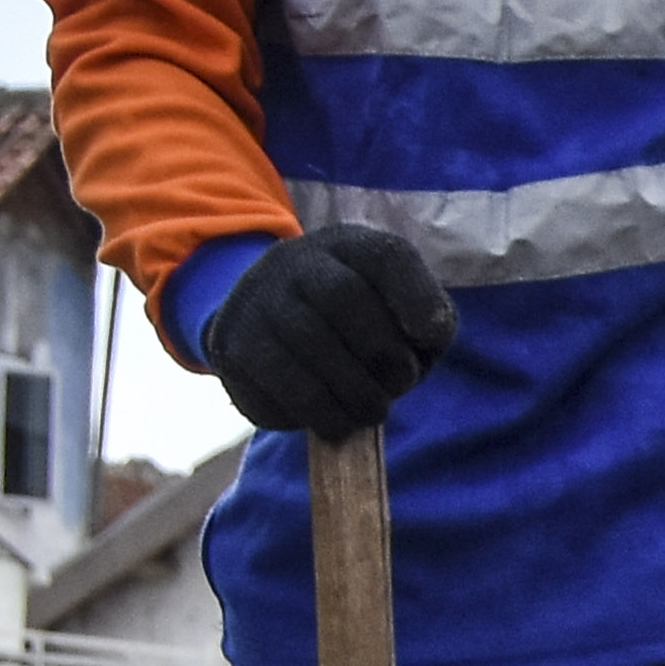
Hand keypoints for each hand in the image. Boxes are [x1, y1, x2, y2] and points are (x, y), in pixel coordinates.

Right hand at [200, 228, 454, 439]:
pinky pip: (273, 387)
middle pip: (341, 296)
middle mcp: (295, 262)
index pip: (386, 256)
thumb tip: (427, 335)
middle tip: (400, 384)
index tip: (432, 336)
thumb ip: (430, 320)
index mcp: (349, 246)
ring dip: (351, 394)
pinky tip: (333, 418)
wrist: (270, 321)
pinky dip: (315, 413)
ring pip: (305, 345)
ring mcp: (256, 302)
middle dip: (382, 352)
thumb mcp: (400, 309)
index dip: (416, 297)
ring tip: (372, 411)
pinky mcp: (232, 348)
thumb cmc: (360, 321)